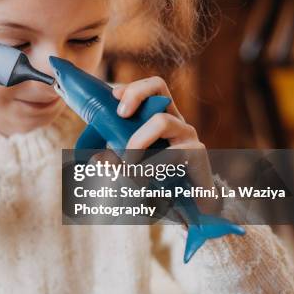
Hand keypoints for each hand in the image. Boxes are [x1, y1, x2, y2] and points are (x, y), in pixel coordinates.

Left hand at [112, 77, 219, 213]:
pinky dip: (150, 166)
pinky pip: (172, 153)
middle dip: (136, 95)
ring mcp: (188, 135)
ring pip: (162, 121)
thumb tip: (96, 158)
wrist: (191, 205)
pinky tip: (142, 180)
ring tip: (127, 165)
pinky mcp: (197, 154)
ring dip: (137, 141)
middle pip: (160, 89)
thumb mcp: (133, 165)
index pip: (153, 87)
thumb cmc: (159, 180)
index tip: (114, 96)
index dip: (134, 87)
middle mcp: (176, 121)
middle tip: (120, 115)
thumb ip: (115, 158)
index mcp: (160, 117)